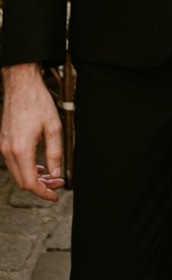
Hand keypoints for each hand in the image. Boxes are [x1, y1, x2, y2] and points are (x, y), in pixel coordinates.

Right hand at [0, 64, 63, 201]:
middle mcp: (7, 151)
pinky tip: (39, 166)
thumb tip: (56, 174)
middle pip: (22, 181)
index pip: (30, 183)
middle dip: (41, 186)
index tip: (56, 194)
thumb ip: (55, 154)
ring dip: (33, 178)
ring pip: (17, 173)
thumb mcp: (53, 128)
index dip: (43, 193)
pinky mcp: (3, 142)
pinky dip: (26, 168)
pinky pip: (13, 163)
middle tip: (58, 183)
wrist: (21, 85)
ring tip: (51, 175)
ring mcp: (2, 146)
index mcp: (21, 149)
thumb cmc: (38, 102)